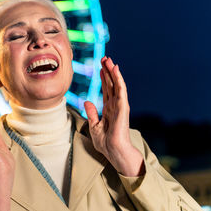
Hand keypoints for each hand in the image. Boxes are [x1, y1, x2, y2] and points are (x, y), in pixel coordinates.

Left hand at [84, 57, 143, 176]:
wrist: (114, 152)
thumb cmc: (106, 143)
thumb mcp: (94, 126)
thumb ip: (92, 113)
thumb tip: (87, 101)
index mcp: (109, 109)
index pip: (106, 89)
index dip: (103, 78)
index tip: (100, 67)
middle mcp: (115, 105)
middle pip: (111, 84)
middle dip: (108, 71)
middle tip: (104, 58)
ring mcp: (120, 106)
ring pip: (116, 84)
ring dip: (113, 72)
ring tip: (109, 60)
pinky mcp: (123, 108)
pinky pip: (121, 90)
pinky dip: (118, 79)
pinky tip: (115, 70)